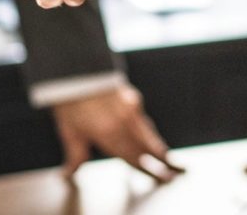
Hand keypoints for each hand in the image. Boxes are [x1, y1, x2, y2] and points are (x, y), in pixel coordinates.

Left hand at [51, 84, 183, 181]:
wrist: (74, 67)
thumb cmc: (68, 100)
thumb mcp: (69, 131)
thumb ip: (75, 155)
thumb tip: (68, 173)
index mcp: (111, 135)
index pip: (136, 160)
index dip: (150, 171)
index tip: (163, 178)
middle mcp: (125, 123)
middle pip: (151, 147)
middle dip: (164, 161)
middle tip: (177, 172)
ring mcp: (131, 108)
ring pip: (149, 132)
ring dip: (158, 145)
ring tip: (166, 156)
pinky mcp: (131, 96)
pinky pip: (143, 118)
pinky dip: (147, 129)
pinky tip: (146, 132)